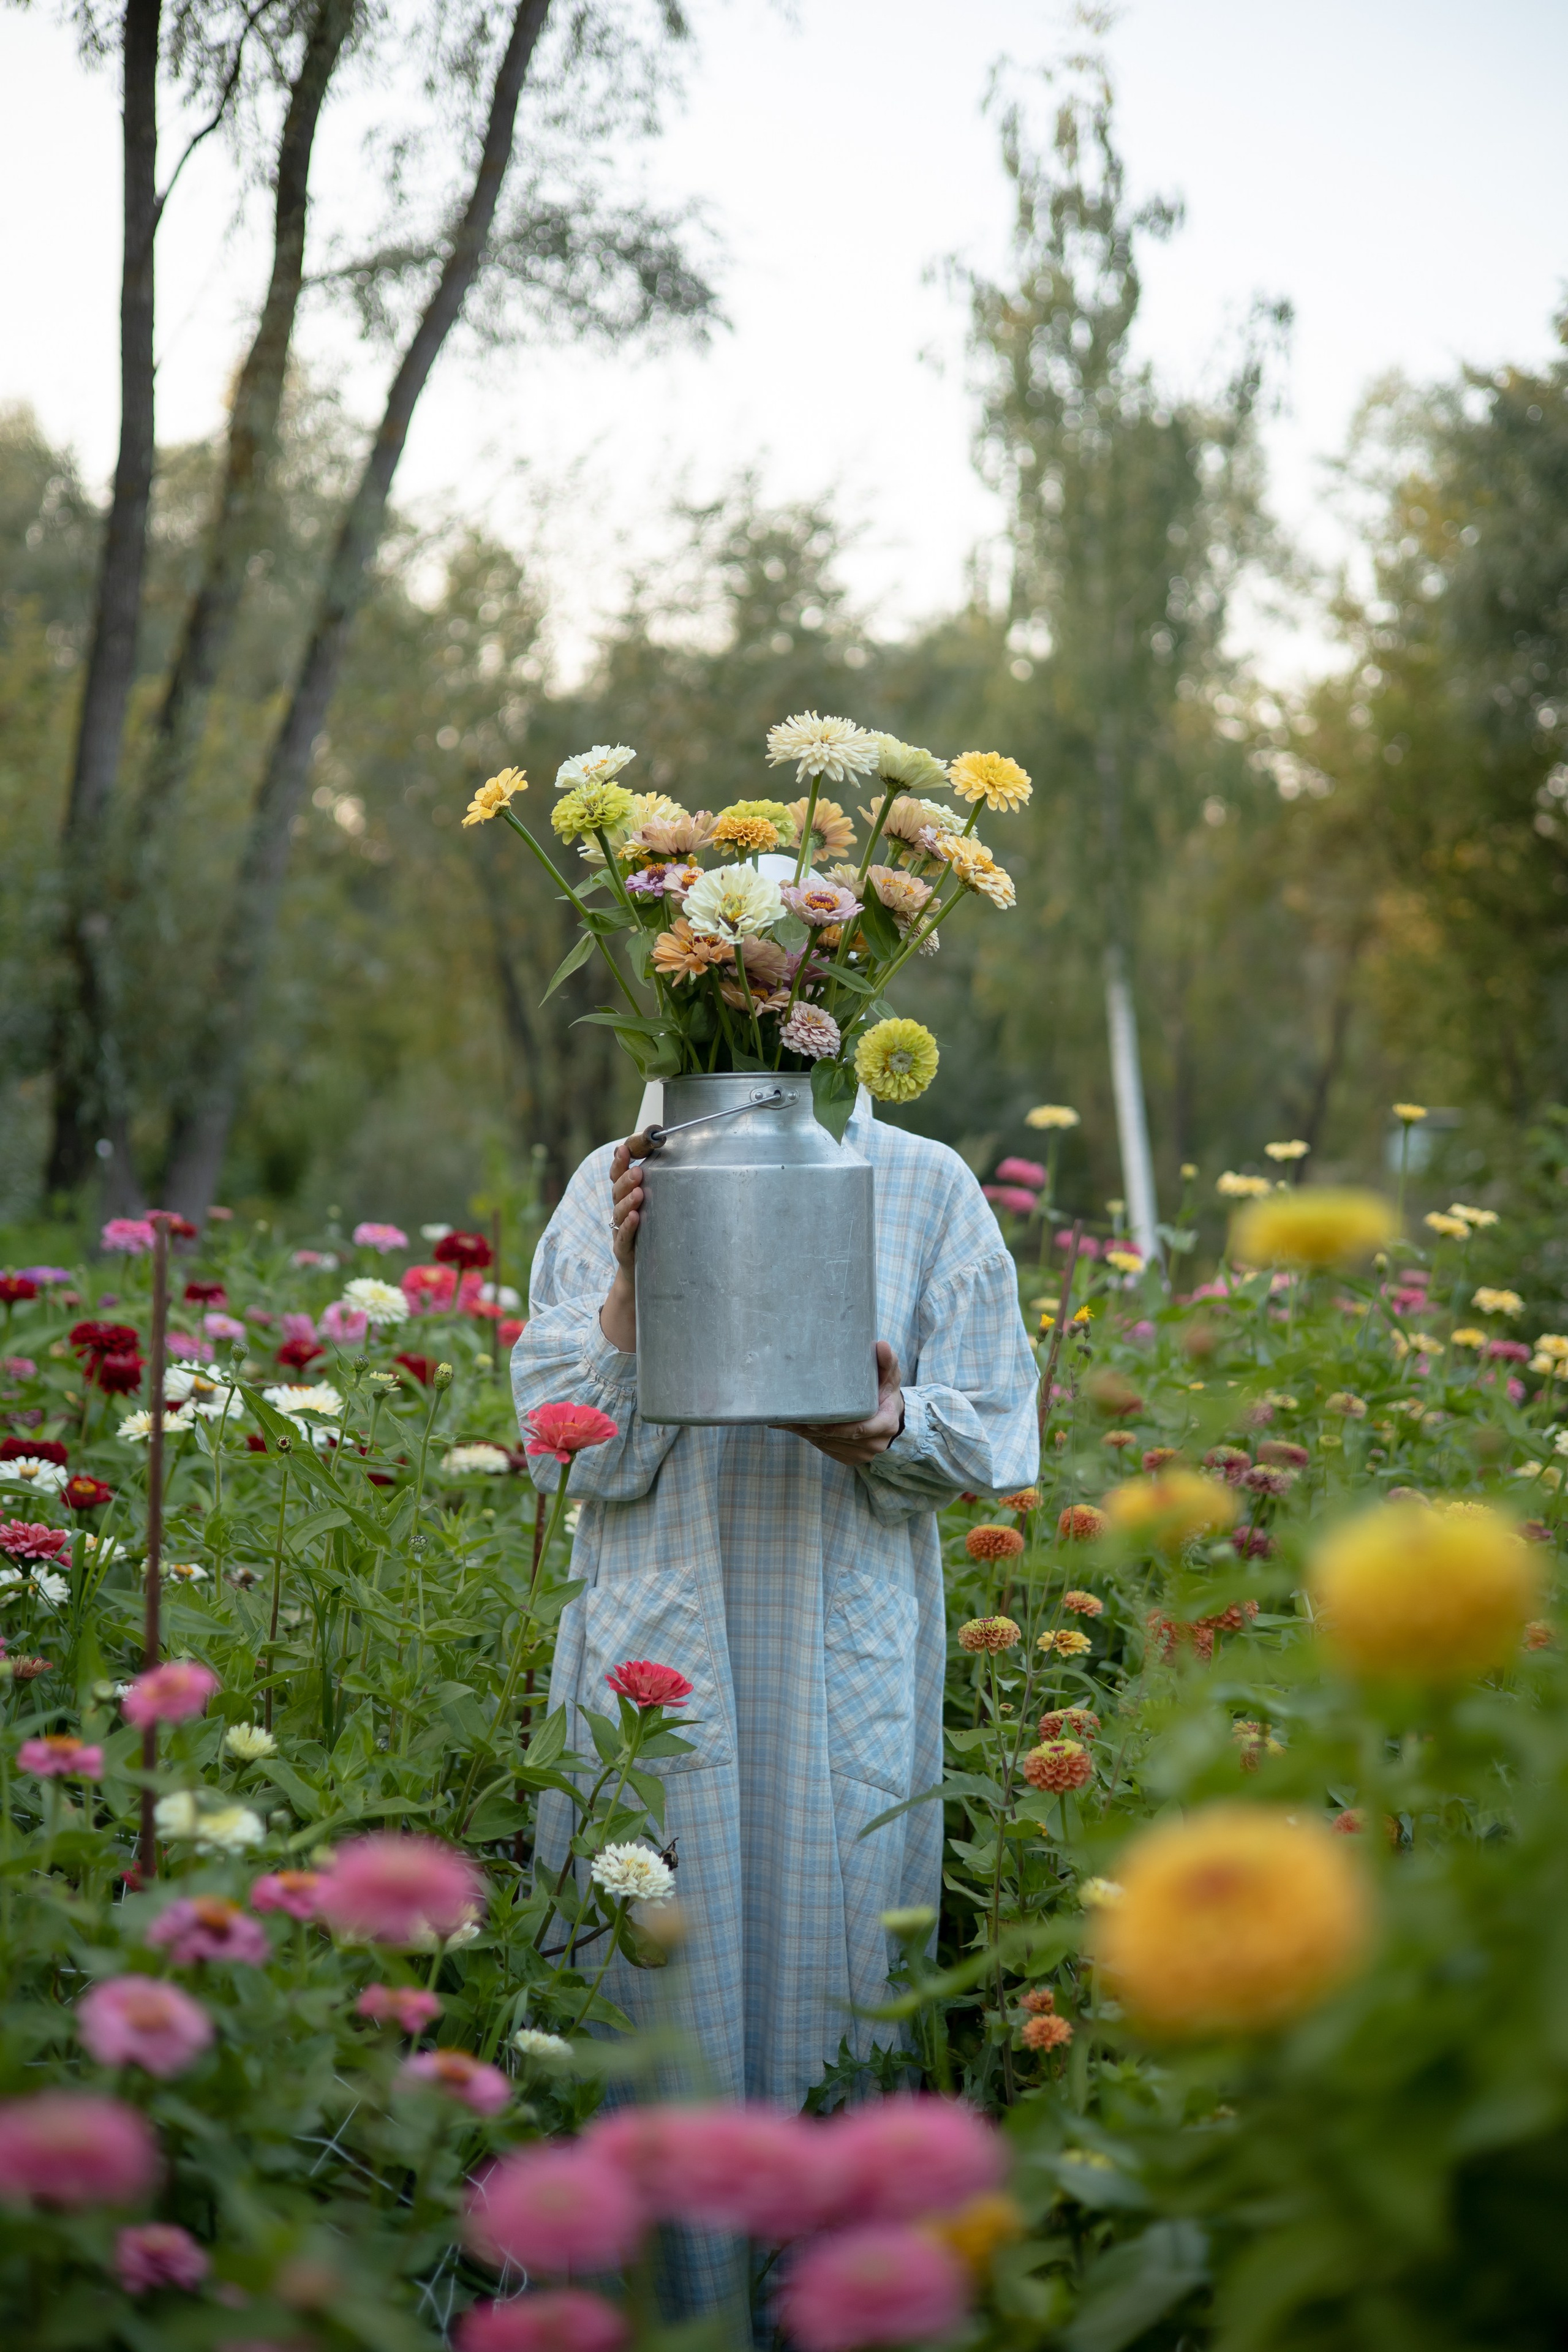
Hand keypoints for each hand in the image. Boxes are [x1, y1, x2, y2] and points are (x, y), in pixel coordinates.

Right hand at [600, 1132, 652, 1352]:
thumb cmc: (657, 1238)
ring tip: (639, 1190)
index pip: (619, 1172)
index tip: (627, 1145)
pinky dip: (629, 1227)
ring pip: (619, 1212)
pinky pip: (624, 1238)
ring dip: (627, 1199)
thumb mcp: (661, 1210)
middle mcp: (622, 1211)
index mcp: (628, 1197)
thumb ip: (669, 1187)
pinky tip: (636, 1217)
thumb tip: (690, 1158)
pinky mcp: (624, 1252)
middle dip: (625, 1177)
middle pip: (616, 1189)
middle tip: (637, 1169)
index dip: (621, 1159)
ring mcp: (621, 1232)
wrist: (645, 1279)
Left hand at [776, 1340, 904, 1465]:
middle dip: (815, 1429)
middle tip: (790, 1417)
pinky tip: (798, 1427)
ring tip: (788, 1420)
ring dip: (809, 1435)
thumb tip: (881, 1345)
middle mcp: (876, 1442)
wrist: (890, 1413)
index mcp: (886, 1422)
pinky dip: (812, 1439)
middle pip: (840, 1438)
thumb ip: (886, 1360)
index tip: (814, 1420)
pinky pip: (828, 1450)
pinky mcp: (851, 1458)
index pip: (860, 1428)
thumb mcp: (889, 1374)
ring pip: (830, 1445)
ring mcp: (863, 1453)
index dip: (837, 1426)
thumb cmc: (886, 1390)